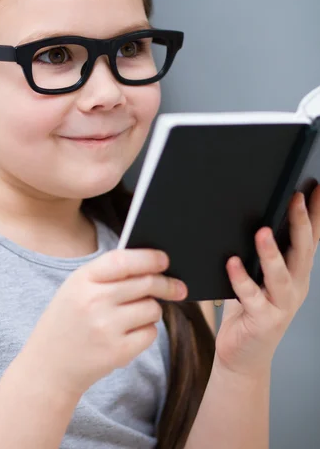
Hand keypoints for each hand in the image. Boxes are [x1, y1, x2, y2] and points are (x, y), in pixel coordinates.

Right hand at [22, 247, 186, 396]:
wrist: (49, 366)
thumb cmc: (68, 320)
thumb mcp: (76, 288)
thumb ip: (108, 274)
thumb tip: (152, 265)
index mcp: (82, 280)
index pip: (123, 261)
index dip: (148, 258)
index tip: (165, 259)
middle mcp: (94, 301)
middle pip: (146, 283)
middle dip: (166, 284)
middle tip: (178, 287)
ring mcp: (106, 328)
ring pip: (152, 308)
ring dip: (151, 309)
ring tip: (133, 316)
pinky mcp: (118, 352)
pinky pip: (151, 333)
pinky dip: (147, 331)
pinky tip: (129, 334)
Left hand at [215, 184, 319, 375]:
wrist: (243, 354)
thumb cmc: (250, 310)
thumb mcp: (262, 277)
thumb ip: (264, 254)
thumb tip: (258, 217)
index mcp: (297, 274)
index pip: (310, 239)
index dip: (315, 214)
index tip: (316, 189)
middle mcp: (294, 287)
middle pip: (301, 252)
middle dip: (300, 224)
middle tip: (296, 199)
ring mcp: (280, 305)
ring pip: (279, 275)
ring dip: (271, 252)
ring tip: (262, 232)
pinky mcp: (261, 319)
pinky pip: (249, 296)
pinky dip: (241, 278)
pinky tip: (232, 263)